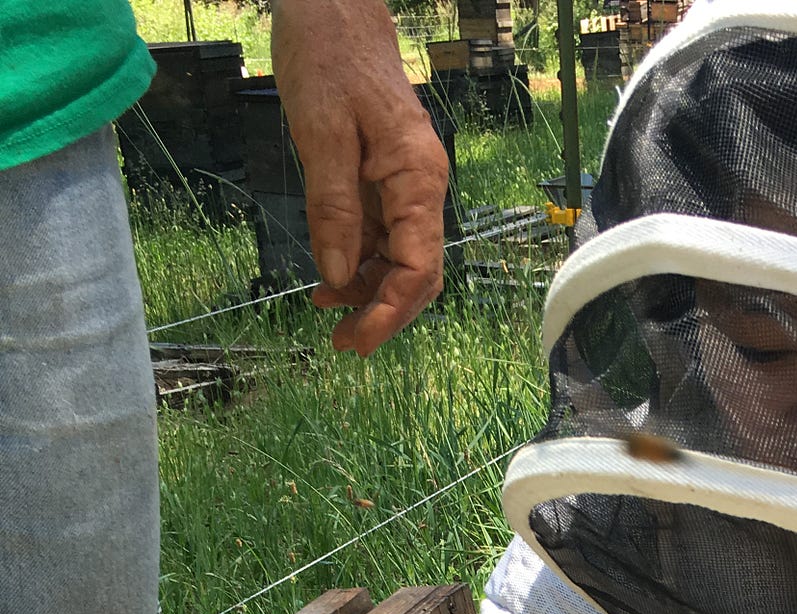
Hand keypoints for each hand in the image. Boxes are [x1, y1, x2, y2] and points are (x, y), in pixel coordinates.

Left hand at [272, 0, 449, 354]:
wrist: (332, 6)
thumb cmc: (330, 56)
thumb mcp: (321, 133)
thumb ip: (332, 207)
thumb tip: (337, 273)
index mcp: (417, 178)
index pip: (418, 267)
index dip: (391, 312)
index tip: (359, 341)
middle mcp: (421, 188)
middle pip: (415, 273)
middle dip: (381, 312)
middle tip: (340, 343)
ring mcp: (404, 185)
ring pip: (396, 259)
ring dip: (365, 291)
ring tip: (324, 311)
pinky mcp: (384, 179)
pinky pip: (379, 235)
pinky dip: (356, 262)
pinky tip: (328, 276)